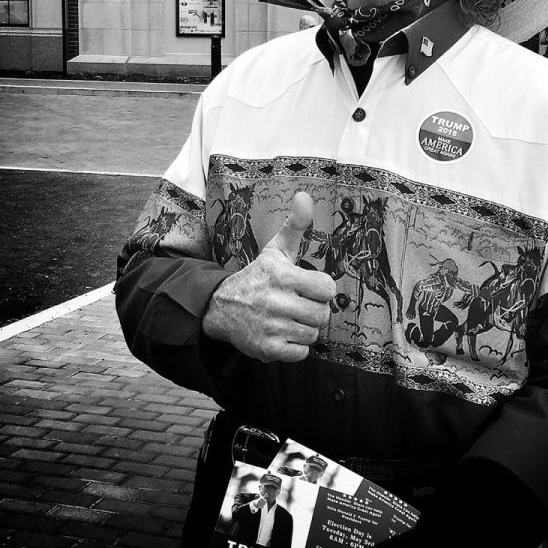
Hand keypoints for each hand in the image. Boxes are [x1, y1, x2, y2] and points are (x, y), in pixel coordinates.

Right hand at [201, 192, 336, 361]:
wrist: (220, 307)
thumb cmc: (258, 277)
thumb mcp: (275, 250)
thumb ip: (295, 225)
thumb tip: (304, 195)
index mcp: (281, 276)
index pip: (327, 289)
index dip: (321, 289)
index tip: (308, 287)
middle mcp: (275, 302)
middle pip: (322, 314)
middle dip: (314, 310)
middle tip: (298, 304)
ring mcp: (270, 327)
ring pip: (313, 334)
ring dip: (304, 328)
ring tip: (288, 318)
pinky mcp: (266, 349)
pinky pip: (301, 353)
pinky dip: (295, 346)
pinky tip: (281, 333)